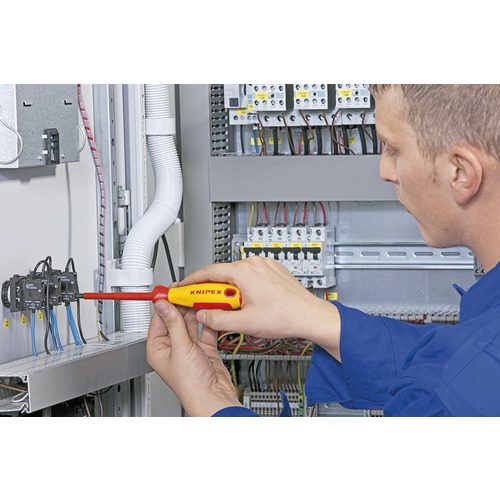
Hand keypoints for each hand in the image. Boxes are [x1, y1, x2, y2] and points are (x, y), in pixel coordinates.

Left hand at [146, 299, 242, 415]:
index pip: (159, 318)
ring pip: (191, 321)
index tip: (169, 289)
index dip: (164, 303)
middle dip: (182, 304)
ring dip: (196, 310)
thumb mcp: (180, 347)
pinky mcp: (204, 347)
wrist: (214, 396)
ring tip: (200, 297)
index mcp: (158, 348)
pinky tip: (210, 312)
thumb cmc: (191, 384)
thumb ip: (173, 323)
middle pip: (176, 318)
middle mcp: (173, 346)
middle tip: (188, 290)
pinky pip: (205, 329)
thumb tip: (162, 304)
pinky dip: (208, 320)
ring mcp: (189, 346)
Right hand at [179, 256, 340, 358]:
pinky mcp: (271, 270)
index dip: (191, 282)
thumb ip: (218, 319)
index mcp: (245, 272)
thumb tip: (203, 314)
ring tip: (229, 309)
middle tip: (202, 305)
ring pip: (234, 275)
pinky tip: (243, 303)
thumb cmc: (286, 316)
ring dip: (226, 290)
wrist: (310, 316)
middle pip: (221, 273)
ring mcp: (264, 265)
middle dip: (210, 290)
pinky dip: (240, 287)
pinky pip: (248, 275)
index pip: (208, 272)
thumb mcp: (245, 323)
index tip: (180, 289)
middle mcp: (254, 264)